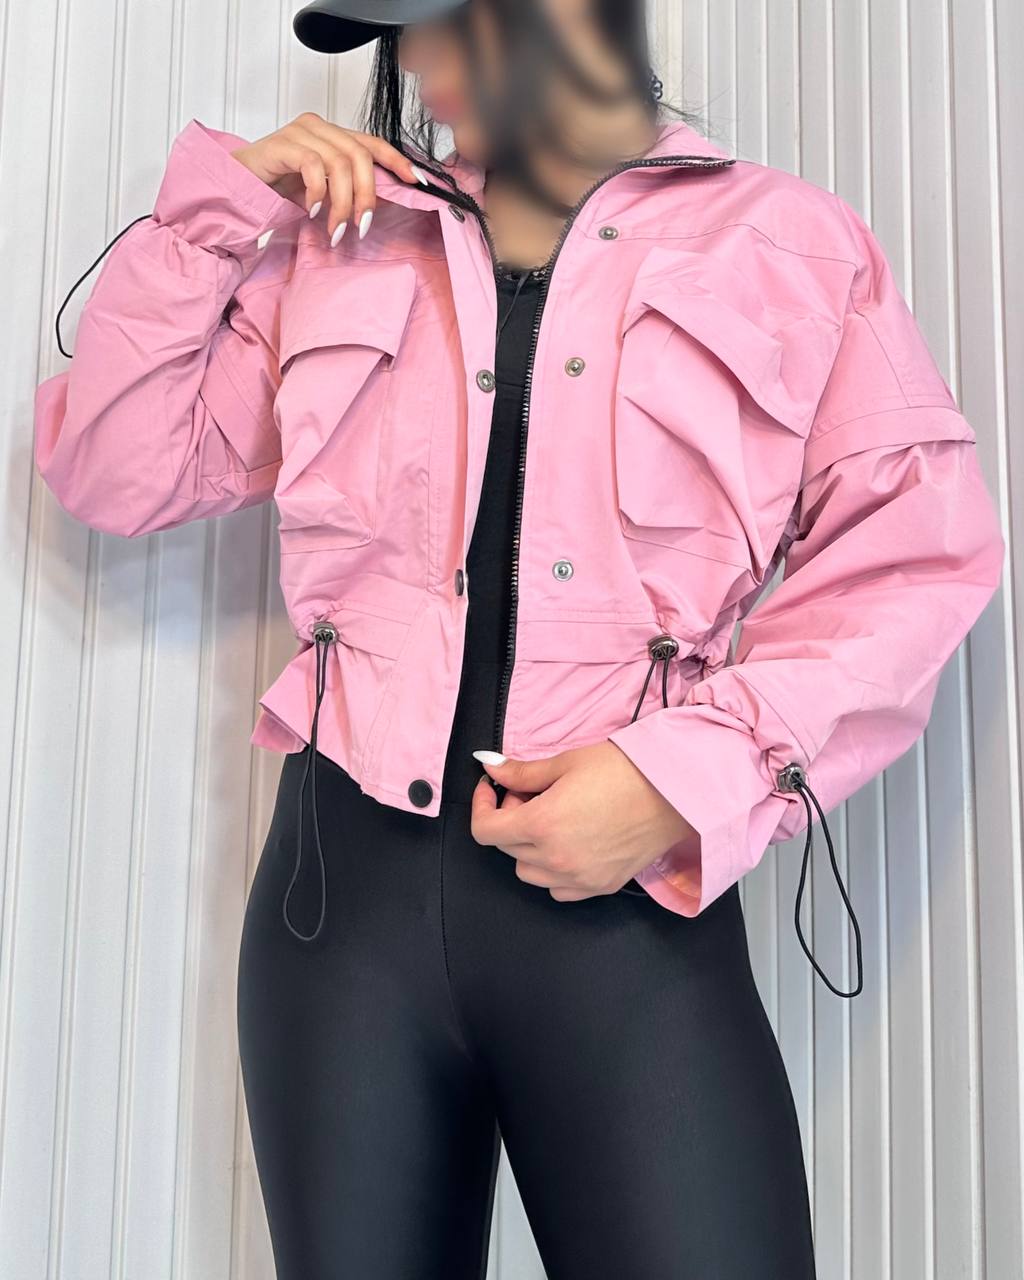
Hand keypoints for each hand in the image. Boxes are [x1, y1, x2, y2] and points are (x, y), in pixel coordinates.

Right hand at [229, 111, 430, 243]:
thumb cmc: (280, 188)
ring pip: (340, 163)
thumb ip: (347, 187)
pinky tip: (311, 211)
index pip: (373, 143)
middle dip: (367, 195)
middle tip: (362, 226)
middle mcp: (320, 127)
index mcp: (333, 135)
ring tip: (336, 229)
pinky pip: (313, 166)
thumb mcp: (323, 189)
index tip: (418, 183)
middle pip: (360, 156)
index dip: (398, 161)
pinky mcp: (282, 144)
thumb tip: (378, 204)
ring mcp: (300, 132)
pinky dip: (318, 192)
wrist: (239, 185)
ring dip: (343, 203)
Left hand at [469, 741, 696, 900]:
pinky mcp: (600, 886)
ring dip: (527, 847)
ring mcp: (578, 877)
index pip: (485, 830)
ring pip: (528, 872)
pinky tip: (568, 844)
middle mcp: (555, 858)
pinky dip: (552, 870)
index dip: (482, 805)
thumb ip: (523, 773)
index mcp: (542, 824)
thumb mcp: (566, 763)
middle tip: (531, 793)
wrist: (674, 792)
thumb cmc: (625, 771)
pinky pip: (558, 888)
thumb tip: (492, 770)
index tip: (492, 789)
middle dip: (509, 818)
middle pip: (506, 848)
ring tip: (550, 819)